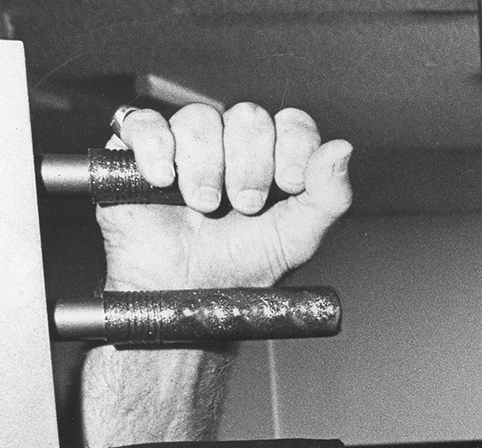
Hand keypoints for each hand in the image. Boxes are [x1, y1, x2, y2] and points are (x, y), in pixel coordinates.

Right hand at [99, 103, 351, 292]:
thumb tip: (343, 148)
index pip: (292, 123)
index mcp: (273, 160)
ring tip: (204, 206)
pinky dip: (156, 148)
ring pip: (200, 118)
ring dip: (206, 167)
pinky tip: (163, 182)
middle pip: (249, 116)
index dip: (294, 147)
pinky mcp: (138, 152)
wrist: (184, 296)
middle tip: (243, 206)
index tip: (288, 185)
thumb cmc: (239, 269)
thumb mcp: (296, 239)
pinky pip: (144, 122)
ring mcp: (185, 145)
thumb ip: (328, 197)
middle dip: (251, 165)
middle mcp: (231, 145)